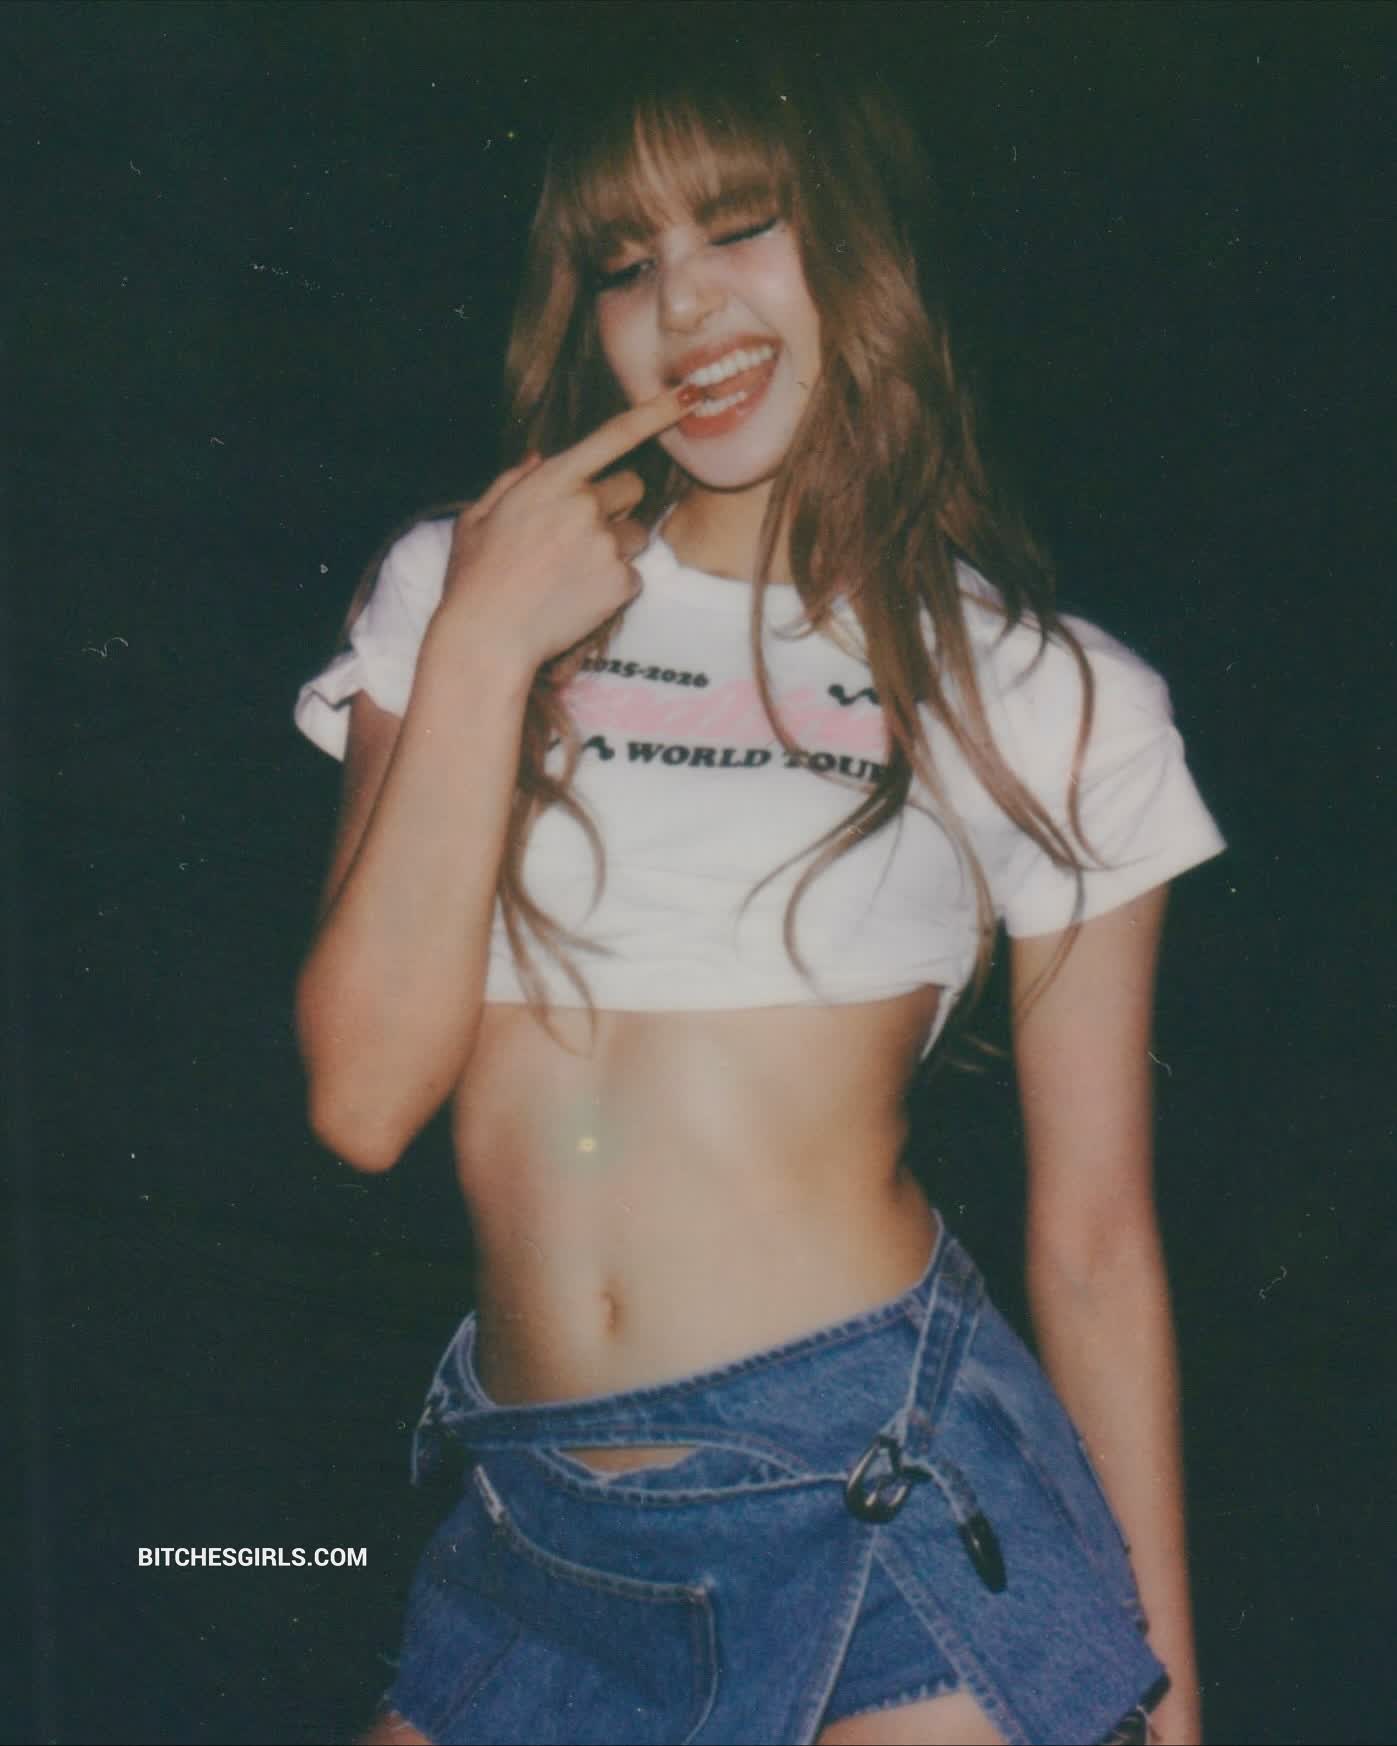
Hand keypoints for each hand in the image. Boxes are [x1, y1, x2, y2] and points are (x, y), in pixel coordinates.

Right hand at [439, 385, 694, 675]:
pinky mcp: (621, 583)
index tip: (688, 395)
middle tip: (579, 534)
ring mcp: (607, 545)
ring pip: (636, 534)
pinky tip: (578, 598)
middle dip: (615, 504)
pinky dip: (612, 586)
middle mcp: (586, 506)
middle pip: (632, 487)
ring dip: (616, 547)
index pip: (615, 435)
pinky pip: (632, 575)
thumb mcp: (477, 518)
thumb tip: (540, 458)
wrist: (488, 637)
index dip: (656, 412)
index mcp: (553, 481)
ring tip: (573, 573)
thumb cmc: (475, 578)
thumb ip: (512, 482)